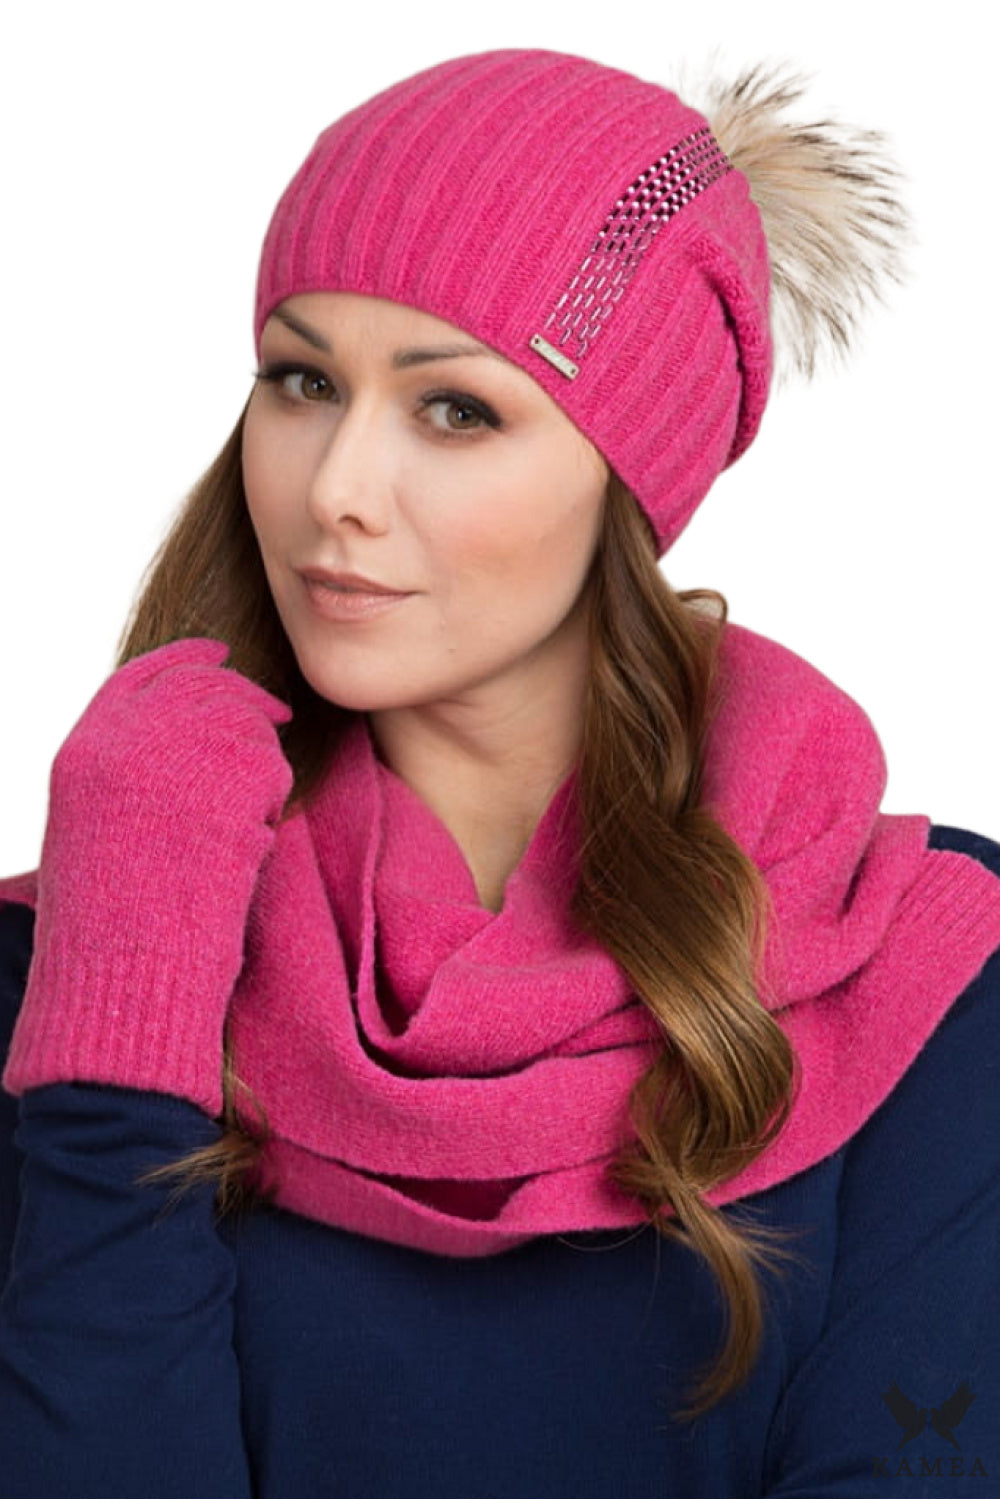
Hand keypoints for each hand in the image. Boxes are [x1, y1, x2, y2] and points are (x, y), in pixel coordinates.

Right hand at [2, 638, 293, 1115]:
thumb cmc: (113, 928)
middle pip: (203, 684)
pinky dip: (272, 799)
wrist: (126, 970)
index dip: (184, 659)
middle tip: (276, 714)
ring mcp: (179, 753)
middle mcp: (126, 739)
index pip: (141, 676)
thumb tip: (184, 748)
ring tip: (245, 818)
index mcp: (85, 750)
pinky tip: (250, 841)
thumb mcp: (99, 832)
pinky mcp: (228, 777)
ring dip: (259, 761)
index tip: (216, 654)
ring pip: (245, 722)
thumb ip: (133, 777)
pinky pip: (272, 767)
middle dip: (243, 697)